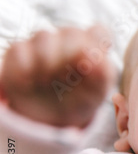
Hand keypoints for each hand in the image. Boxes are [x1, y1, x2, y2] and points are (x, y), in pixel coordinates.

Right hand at [0, 26, 115, 127]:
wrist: (48, 121)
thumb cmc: (78, 102)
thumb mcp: (95, 95)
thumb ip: (103, 76)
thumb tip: (99, 58)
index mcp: (92, 47)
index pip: (100, 32)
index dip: (96, 46)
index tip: (89, 66)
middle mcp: (68, 40)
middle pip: (72, 32)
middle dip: (70, 56)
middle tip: (67, 78)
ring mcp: (42, 44)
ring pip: (44, 36)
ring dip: (47, 61)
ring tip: (46, 82)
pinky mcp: (18, 51)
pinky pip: (19, 49)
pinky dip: (24, 68)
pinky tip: (28, 83)